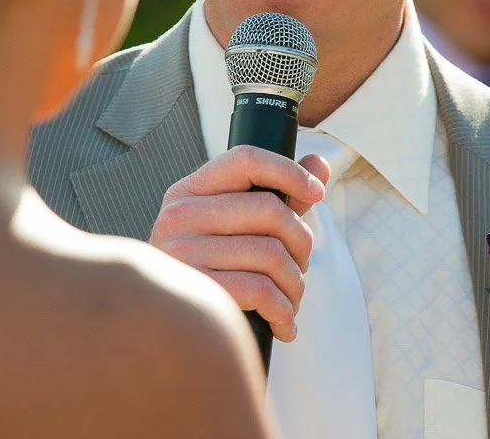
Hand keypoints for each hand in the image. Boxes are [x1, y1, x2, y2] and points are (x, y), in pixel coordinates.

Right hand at [149, 146, 329, 341]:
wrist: (169, 329)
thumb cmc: (213, 272)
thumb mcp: (239, 227)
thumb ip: (279, 195)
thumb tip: (319, 165)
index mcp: (190, 191)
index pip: (246, 159)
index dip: (289, 171)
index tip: (317, 192)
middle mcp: (179, 216)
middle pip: (270, 209)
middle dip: (302, 242)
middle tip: (301, 266)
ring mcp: (183, 253)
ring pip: (271, 253)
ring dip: (296, 284)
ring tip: (291, 299)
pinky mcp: (195, 292)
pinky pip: (260, 290)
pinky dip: (284, 311)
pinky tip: (282, 323)